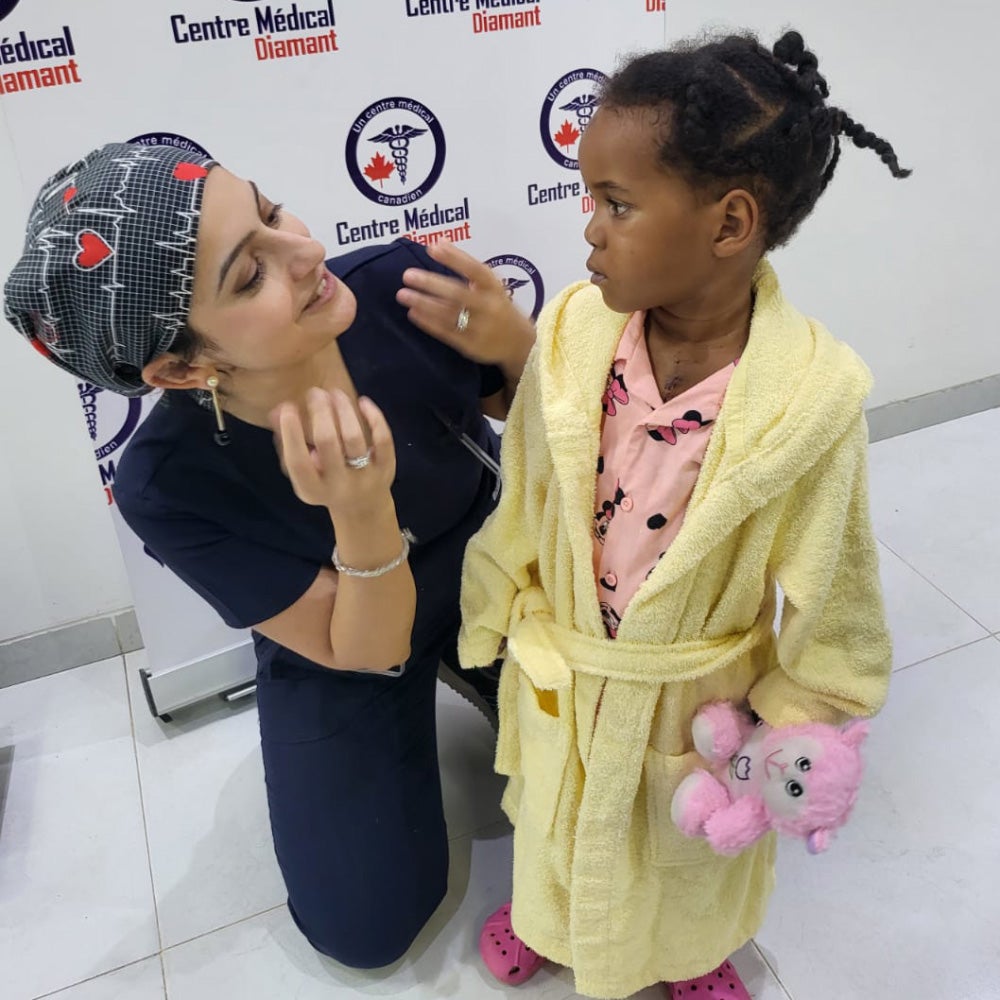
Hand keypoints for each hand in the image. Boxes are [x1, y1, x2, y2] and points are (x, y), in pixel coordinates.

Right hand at [272, 388, 395, 518]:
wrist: (361, 507)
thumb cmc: (324, 483)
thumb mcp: (304, 472)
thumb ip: (288, 444)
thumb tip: (277, 410)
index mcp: (312, 489)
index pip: (298, 461)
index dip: (291, 432)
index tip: (288, 407)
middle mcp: (339, 485)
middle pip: (328, 443)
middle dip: (320, 413)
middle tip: (315, 393)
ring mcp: (365, 477)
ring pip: (354, 438)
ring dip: (343, 410)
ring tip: (335, 392)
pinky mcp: (386, 468)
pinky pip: (383, 440)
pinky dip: (375, 418)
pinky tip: (363, 402)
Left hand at [396, 241, 534, 372]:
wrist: (519, 344)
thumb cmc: (499, 307)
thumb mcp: (492, 287)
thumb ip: (467, 268)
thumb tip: (438, 243)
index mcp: (495, 289)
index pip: (475, 270)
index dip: (454, 258)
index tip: (432, 247)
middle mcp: (489, 307)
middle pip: (458, 294)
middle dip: (431, 284)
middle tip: (407, 275)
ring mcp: (480, 328)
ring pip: (449, 314)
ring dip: (424, 304)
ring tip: (403, 295)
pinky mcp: (471, 345)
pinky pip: (446, 332)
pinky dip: (428, 323)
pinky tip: (413, 313)